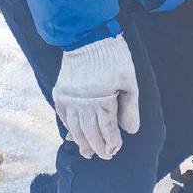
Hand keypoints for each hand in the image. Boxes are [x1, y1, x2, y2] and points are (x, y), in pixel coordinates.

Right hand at [52, 34, 139, 159]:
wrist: (87, 37)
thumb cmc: (113, 57)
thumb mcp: (129, 79)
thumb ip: (130, 107)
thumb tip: (131, 131)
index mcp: (102, 99)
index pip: (107, 130)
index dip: (112, 142)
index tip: (116, 149)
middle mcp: (83, 103)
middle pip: (90, 133)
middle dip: (98, 148)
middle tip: (104, 156)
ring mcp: (69, 99)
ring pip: (75, 129)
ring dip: (81, 143)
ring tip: (87, 153)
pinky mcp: (60, 93)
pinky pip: (63, 117)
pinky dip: (69, 128)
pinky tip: (72, 135)